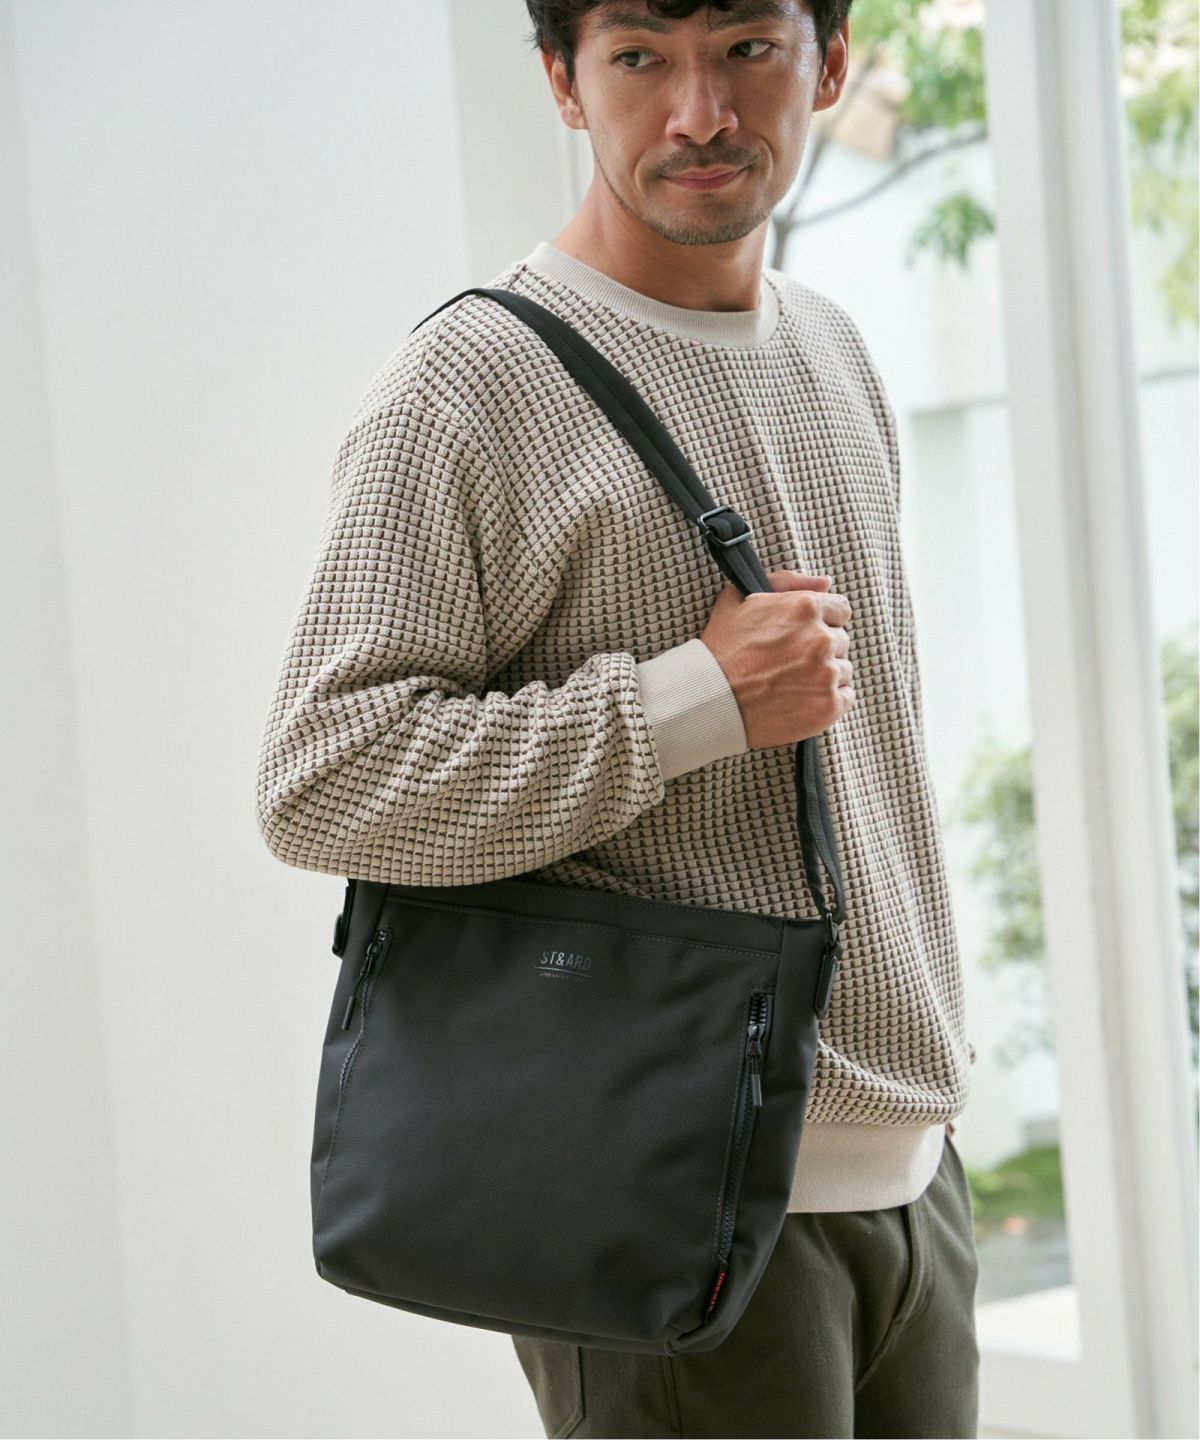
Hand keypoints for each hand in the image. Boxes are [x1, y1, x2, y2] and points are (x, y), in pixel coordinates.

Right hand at [700, 569, 853, 749]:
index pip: (840, 609)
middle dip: (821, 649)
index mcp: (805, 607)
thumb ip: (785, 581)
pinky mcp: (829, 705)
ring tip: (792, 684)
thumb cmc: (721, 650)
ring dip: (824, 675)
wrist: (709, 700)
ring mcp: (827, 674)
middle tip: (790, 662)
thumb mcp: (739, 599)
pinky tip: (801, 700)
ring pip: (843, 670)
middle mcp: (821, 638)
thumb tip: (825, 582)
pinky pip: (846, 698)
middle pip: (841, 640)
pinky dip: (828, 700)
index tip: (803, 636)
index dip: (821, 622)